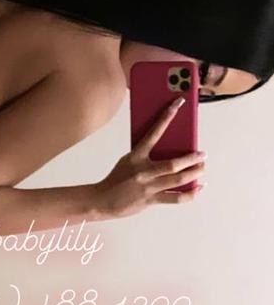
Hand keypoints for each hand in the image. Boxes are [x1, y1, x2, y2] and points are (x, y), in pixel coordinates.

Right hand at [94, 98, 205, 218]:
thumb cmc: (116, 179)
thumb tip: (169, 150)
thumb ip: (145, 155)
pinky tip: (198, 187)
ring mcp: (148, 187)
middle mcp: (143, 171)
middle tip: (202, 154)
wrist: (102, 200)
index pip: (154, 132)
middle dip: (192, 158)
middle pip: (174, 164)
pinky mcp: (151, 200)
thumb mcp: (128, 161)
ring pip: (179, 180)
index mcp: (136, 156)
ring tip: (202, 168)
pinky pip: (176, 198)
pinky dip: (191, 193)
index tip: (178, 104)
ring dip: (195, 173)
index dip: (167, 117)